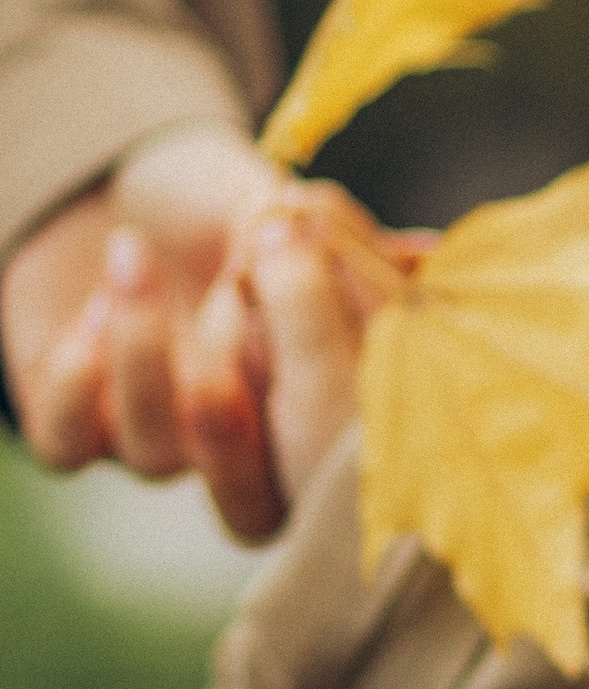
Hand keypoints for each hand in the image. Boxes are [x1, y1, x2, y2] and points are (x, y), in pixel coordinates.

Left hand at [3, 126, 395, 538]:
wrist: (107, 180)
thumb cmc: (215, 199)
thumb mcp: (273, 206)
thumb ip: (334, 240)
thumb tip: (418, 256)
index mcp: (310, 399)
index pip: (333, 437)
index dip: (326, 374)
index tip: (307, 287)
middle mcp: (243, 443)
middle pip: (254, 508)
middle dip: (239, 431)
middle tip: (231, 320)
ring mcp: (161, 443)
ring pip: (157, 456)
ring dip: (143, 355)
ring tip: (131, 256)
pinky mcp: (76, 430)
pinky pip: (69, 442)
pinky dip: (77, 378)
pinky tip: (95, 307)